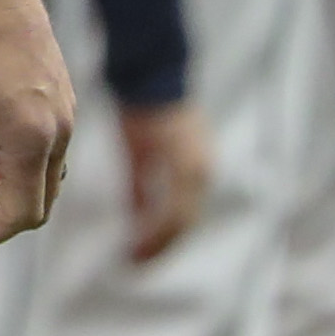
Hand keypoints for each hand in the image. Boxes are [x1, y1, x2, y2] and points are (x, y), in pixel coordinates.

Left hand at [116, 97, 210, 262]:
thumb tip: (136, 222)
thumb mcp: (136, 149)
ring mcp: (202, 167)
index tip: (132, 259)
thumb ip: (138, 185)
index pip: (174, 220)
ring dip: (167, 232)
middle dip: (161, 243)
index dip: (154, 243)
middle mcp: (201, 173)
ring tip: (143, 248)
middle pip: (184, 222)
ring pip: (187, 212)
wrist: (160, 75)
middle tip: (136, 260)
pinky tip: (151, 222)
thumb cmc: (142, 109)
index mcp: (187, 172)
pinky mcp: (198, 162)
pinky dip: (171, 214)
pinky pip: (187, 198)